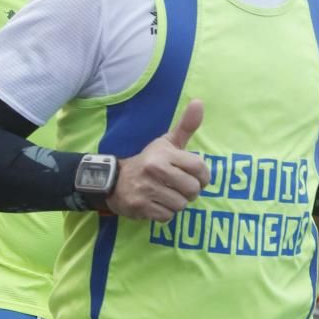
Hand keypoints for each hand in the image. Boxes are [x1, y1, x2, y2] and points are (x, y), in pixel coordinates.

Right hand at [105, 100, 210, 221]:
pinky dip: (165, 213)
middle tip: (182, 188)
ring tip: (169, 195)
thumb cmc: (149, 161)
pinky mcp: (140, 207)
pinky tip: (158, 203)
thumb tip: (199, 102)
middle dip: (191, 192)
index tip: (199, 178)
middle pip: (192, 189)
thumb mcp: (167, 142)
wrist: (114, 180)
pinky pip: (167, 216)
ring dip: (178, 203)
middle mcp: (155, 170)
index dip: (204, 176)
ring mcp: (146, 189)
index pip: (199, 167)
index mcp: (164, 154)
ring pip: (181, 205)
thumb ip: (186, 126)